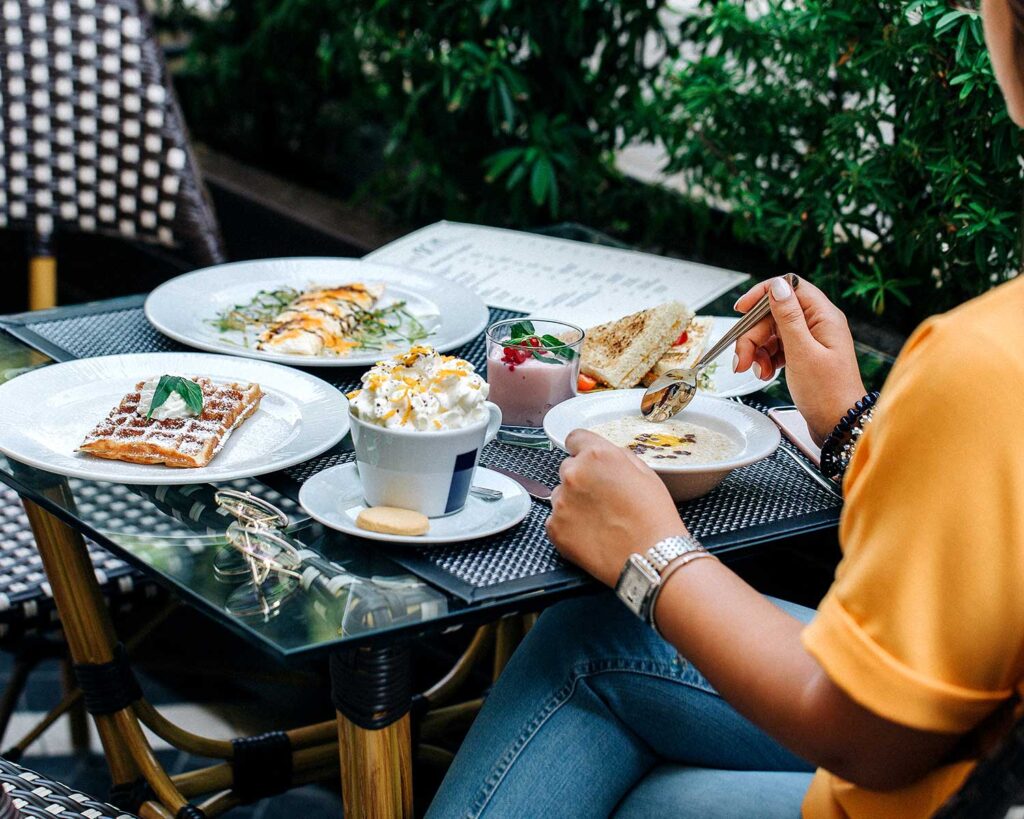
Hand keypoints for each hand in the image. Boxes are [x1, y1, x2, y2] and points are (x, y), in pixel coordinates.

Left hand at [547, 430, 687, 586]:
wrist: (651, 557)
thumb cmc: (654, 516)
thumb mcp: (645, 473)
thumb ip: (618, 457)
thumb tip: (604, 455)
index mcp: (596, 456)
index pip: (575, 438)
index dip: (583, 450)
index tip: (587, 460)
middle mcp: (573, 474)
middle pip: (568, 468)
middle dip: (581, 479)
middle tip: (602, 498)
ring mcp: (561, 502)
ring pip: (561, 494)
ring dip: (574, 502)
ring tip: (599, 520)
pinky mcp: (554, 528)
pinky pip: (556, 520)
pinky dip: (569, 525)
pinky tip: (591, 534)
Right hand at [733, 276, 865, 444]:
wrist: (838, 426)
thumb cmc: (828, 393)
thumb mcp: (802, 352)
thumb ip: (787, 317)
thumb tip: (777, 285)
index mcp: (823, 316)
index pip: (789, 287)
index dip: (762, 294)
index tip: (741, 309)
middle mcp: (817, 324)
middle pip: (773, 314)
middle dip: (753, 335)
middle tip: (742, 358)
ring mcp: (810, 341)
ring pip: (771, 333)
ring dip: (756, 350)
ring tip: (754, 371)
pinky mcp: (803, 357)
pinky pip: (775, 349)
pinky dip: (765, 360)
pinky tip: (764, 374)